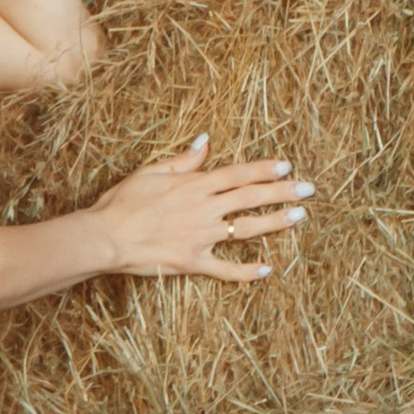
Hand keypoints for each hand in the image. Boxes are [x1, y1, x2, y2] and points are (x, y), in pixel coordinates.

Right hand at [97, 134, 313, 283]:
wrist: (105, 236)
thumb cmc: (122, 202)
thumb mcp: (151, 171)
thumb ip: (183, 160)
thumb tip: (206, 142)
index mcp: (194, 185)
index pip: (237, 174)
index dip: (264, 169)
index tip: (286, 166)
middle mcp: (203, 209)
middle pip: (250, 197)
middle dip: (282, 191)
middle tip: (308, 189)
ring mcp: (201, 237)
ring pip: (247, 228)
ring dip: (276, 222)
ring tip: (299, 216)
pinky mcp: (193, 262)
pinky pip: (225, 269)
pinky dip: (246, 271)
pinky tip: (267, 269)